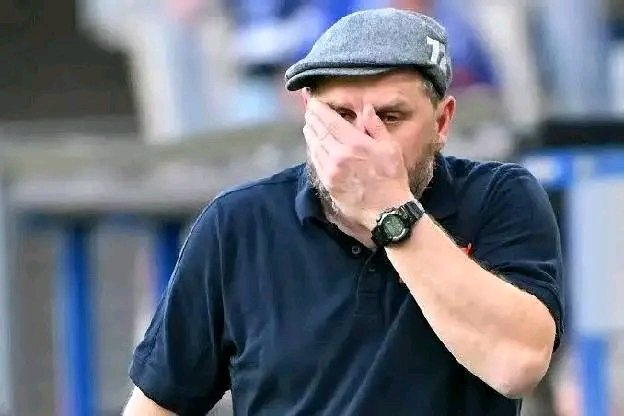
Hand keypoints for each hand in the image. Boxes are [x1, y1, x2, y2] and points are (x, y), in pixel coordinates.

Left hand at [303, 98, 413, 229]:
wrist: (387, 211)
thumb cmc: (392, 178)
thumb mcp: (391, 148)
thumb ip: (376, 127)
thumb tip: (366, 110)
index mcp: (355, 143)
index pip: (330, 121)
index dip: (319, 110)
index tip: (314, 103)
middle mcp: (338, 155)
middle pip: (319, 132)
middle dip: (312, 120)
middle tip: (309, 112)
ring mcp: (331, 170)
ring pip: (315, 147)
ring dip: (310, 134)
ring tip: (309, 126)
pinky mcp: (328, 183)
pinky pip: (316, 162)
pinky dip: (313, 151)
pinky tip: (314, 146)